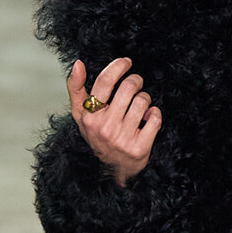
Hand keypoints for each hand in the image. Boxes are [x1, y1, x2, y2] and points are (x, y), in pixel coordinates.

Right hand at [68, 57, 161, 186]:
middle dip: (136, 81)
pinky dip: (155, 114)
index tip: (126, 62)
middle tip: (136, 84)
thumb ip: (76, 88)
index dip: (118, 66)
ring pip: (143, 101)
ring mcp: (123, 139)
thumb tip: (78, 63)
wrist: (112, 171)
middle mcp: (105, 128)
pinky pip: (155, 118)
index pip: (105, 81)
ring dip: (145, 98)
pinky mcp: (140, 148)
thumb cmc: (97, 136)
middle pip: (128, 88)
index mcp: (90, 117)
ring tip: (140, 105)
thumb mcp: (81, 115)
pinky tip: (148, 118)